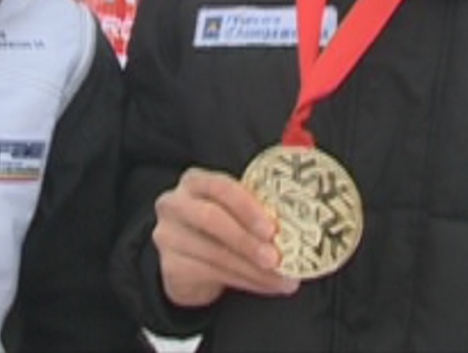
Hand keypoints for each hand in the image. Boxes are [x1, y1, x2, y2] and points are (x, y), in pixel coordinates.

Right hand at [152, 167, 300, 308]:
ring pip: (214, 253)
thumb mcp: (232, 210)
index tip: (272, 228)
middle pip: (210, 218)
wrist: (188, 261)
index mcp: (195, 181)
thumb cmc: (219, 228)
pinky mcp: (170, 265)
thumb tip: (299, 221)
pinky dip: (245, 281)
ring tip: (281, 279)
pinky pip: (211, 274)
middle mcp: (175, 203)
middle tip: (276, 258)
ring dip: (253, 269)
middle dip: (247, 240)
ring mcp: (168, 235)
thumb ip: (256, 209)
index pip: (220, 186)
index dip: (247, 206)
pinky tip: (265, 285)